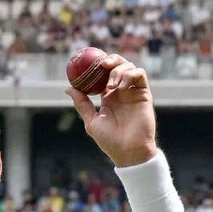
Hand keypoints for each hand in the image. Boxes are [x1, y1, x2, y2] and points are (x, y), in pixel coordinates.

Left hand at [66, 53, 158, 168]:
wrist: (129, 150)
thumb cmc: (110, 140)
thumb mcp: (91, 121)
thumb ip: (82, 104)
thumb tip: (68, 88)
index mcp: (108, 97)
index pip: (104, 74)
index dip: (98, 65)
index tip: (88, 62)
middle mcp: (121, 92)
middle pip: (117, 66)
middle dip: (110, 60)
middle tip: (102, 64)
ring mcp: (133, 92)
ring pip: (128, 67)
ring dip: (119, 70)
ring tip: (112, 85)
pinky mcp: (144, 93)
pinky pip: (140, 74)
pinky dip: (130, 73)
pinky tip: (121, 86)